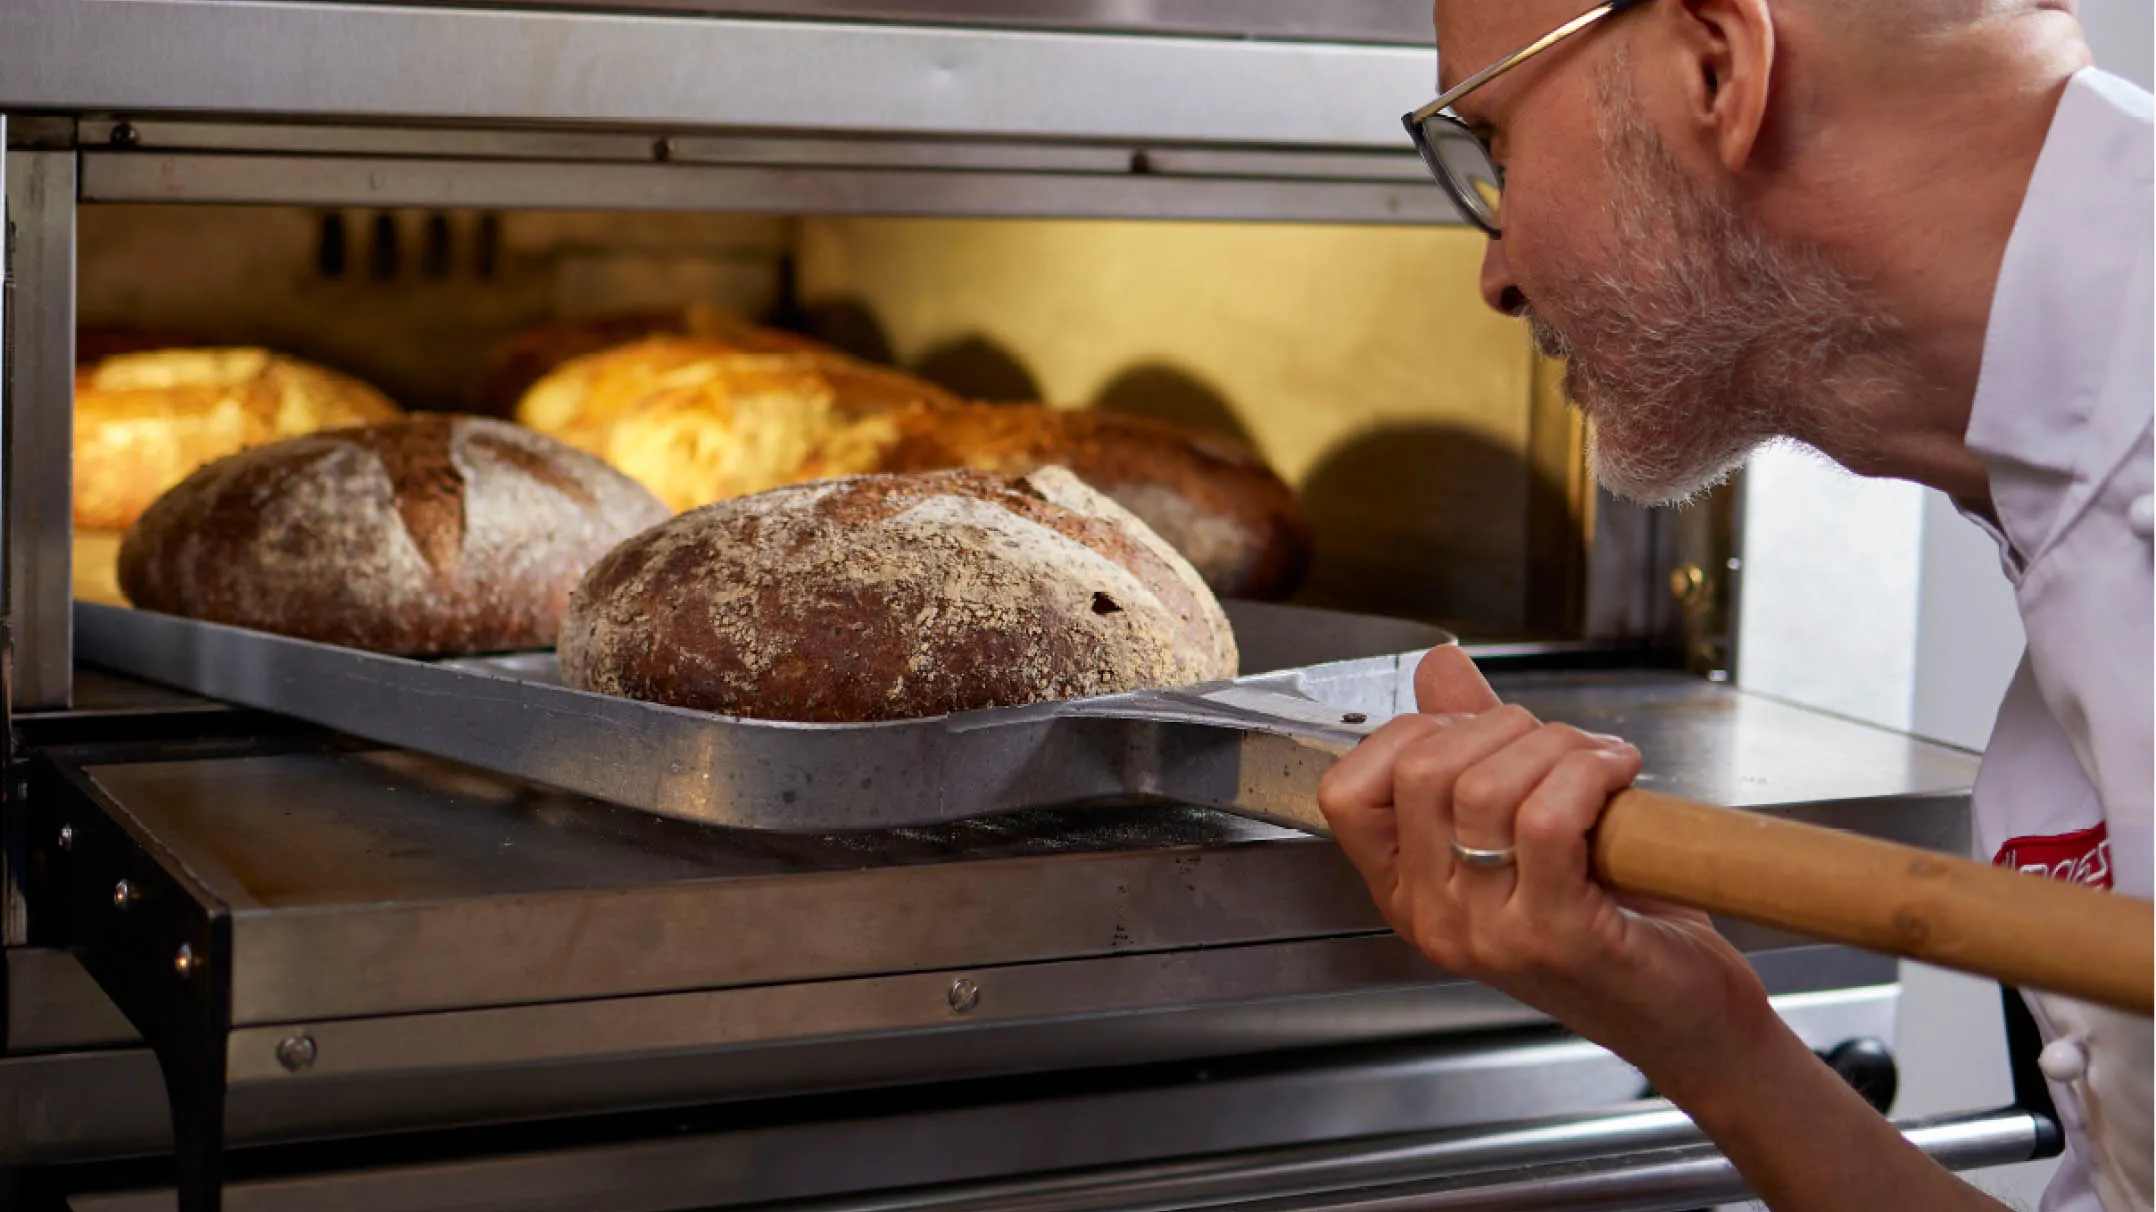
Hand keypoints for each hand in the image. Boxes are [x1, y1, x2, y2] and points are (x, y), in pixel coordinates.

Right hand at [1317, 647, 1776, 1093]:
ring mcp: (1490, 933)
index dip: (1409, 735)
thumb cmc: (1615, 921)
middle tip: (1556, 743)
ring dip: (1556, 746)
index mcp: (1410, 892)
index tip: (1478, 732)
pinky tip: (1619, 773)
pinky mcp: (1557, 938)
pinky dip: (1589, 772)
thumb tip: (1439, 667)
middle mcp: (1435, 919)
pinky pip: (1548, 819)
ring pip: (1484, 789)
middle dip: (1498, 725)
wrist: (1688, 1015)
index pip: (1346, 794)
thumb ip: (1473, 746)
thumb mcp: (1526, 825)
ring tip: (1598, 761)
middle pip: (1421, 773)